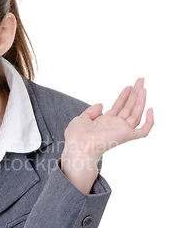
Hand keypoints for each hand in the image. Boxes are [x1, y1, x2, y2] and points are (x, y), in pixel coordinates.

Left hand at [61, 78, 153, 193]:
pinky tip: (151, 109)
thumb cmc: (76, 136)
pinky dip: (149, 122)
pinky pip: (143, 131)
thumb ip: (91, 111)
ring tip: (143, 87)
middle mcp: (115, 126)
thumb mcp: (81, 119)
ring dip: (141, 100)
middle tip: (140, 80)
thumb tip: (101, 104)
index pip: (118, 107)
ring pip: (136, 114)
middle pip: (129, 108)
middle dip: (135, 94)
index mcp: (105, 122)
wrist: (78, 146)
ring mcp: (122, 130)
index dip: (124, 96)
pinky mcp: (127, 136)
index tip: (129, 86)